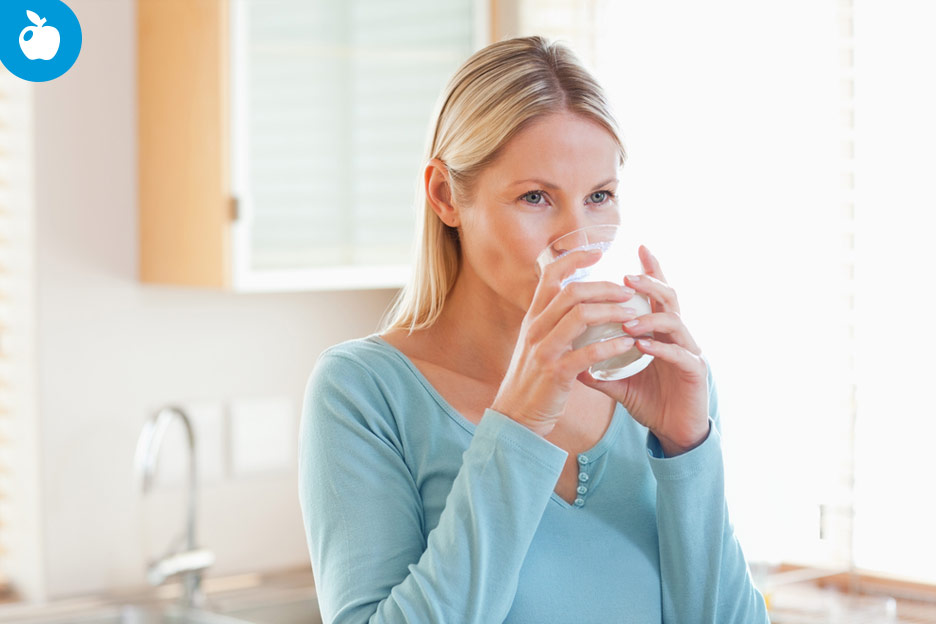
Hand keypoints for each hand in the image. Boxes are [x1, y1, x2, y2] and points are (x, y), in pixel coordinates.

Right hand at [492, 248, 640, 437]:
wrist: (515, 416)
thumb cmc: (533, 379)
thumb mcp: (535, 344)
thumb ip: (551, 322)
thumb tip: (573, 302)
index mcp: (532, 318)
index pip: (549, 276)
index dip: (573, 259)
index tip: (597, 252)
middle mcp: (535, 328)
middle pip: (571, 292)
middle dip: (604, 287)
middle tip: (629, 290)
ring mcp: (544, 350)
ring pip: (580, 316)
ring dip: (612, 311)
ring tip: (634, 313)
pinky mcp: (556, 373)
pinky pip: (588, 352)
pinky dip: (611, 345)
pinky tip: (628, 344)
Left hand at [576, 245, 710, 455]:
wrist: (674, 433)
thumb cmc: (650, 402)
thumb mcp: (619, 383)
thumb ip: (597, 369)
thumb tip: (568, 360)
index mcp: (661, 332)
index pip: (656, 295)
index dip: (651, 270)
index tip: (638, 246)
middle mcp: (678, 336)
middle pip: (669, 298)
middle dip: (649, 283)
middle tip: (626, 276)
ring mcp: (690, 351)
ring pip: (675, 322)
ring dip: (649, 318)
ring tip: (626, 320)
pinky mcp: (695, 371)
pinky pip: (679, 354)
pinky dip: (659, 347)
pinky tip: (641, 345)